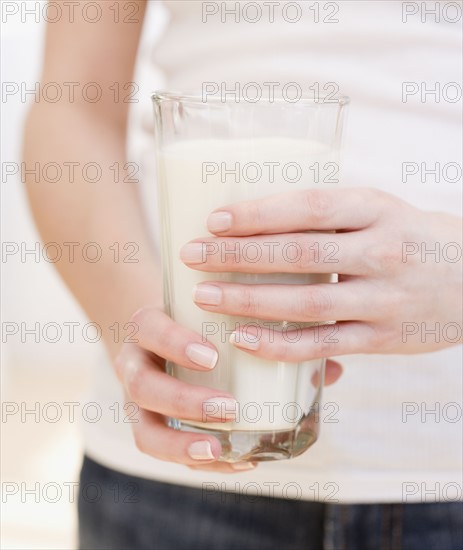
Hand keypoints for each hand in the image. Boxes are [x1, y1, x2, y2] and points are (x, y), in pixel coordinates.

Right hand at [115, 307, 343, 471]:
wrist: (164, 335)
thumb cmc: (200, 324)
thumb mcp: (222, 316)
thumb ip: (269, 330)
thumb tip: (332, 368)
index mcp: (150, 327)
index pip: (149, 329)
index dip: (174, 343)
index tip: (211, 356)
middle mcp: (137, 363)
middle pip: (140, 386)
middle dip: (182, 400)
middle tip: (228, 407)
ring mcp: (140, 401)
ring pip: (144, 430)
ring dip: (182, 444)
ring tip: (222, 450)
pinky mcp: (150, 426)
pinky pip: (163, 451)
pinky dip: (197, 461)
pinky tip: (236, 462)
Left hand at [180, 188, 461, 359]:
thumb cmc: (410, 238)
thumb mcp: (379, 211)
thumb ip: (329, 218)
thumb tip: (254, 223)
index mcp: (376, 208)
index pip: (309, 206)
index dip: (259, 213)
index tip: (214, 220)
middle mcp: (382, 251)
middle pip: (300, 253)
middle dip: (239, 255)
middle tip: (192, 256)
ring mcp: (384, 298)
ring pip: (307, 302)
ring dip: (250, 300)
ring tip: (205, 297)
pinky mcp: (383, 338)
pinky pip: (325, 344)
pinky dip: (282, 345)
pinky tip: (243, 339)